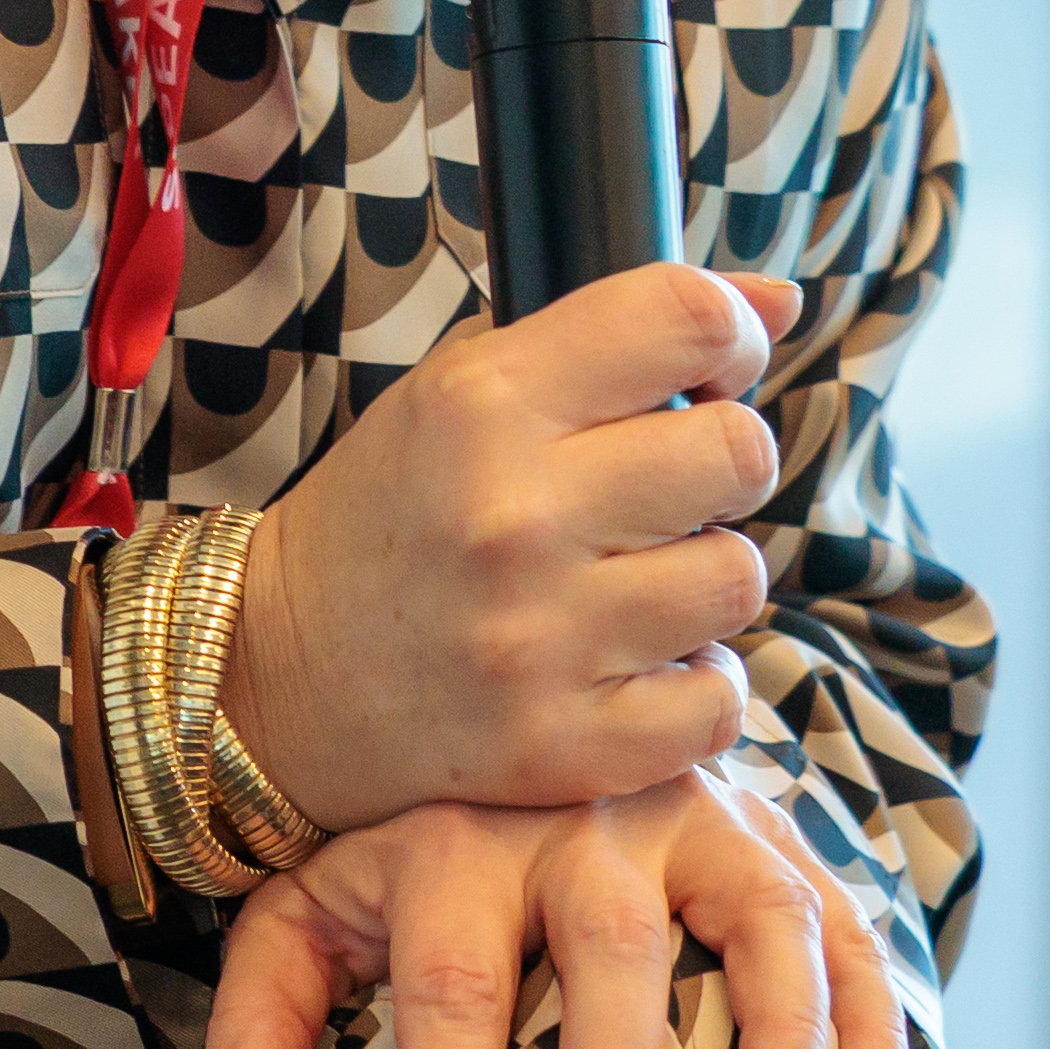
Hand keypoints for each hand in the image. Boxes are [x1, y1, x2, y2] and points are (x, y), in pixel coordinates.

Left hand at [183, 766, 901, 1048]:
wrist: (509, 688)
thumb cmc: (408, 842)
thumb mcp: (311, 901)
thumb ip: (266, 1008)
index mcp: (458, 837)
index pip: (451, 979)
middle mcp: (585, 817)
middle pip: (611, 946)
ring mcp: (700, 818)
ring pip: (763, 919)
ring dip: (778, 1038)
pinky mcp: (780, 840)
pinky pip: (850, 932)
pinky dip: (876, 1029)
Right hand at [214, 265, 803, 823]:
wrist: (272, 677)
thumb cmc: (386, 520)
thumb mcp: (457, 395)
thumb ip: (607, 337)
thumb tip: (777, 301)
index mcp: (481, 404)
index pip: (683, 319)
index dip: (726, 335)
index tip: (708, 370)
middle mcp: (513, 517)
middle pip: (738, 454)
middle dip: (717, 466)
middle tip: (657, 492)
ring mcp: (541, 641)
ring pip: (736, 580)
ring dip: (699, 580)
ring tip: (628, 585)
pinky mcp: (564, 747)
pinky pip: (715, 701)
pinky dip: (688, 687)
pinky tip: (626, 666)